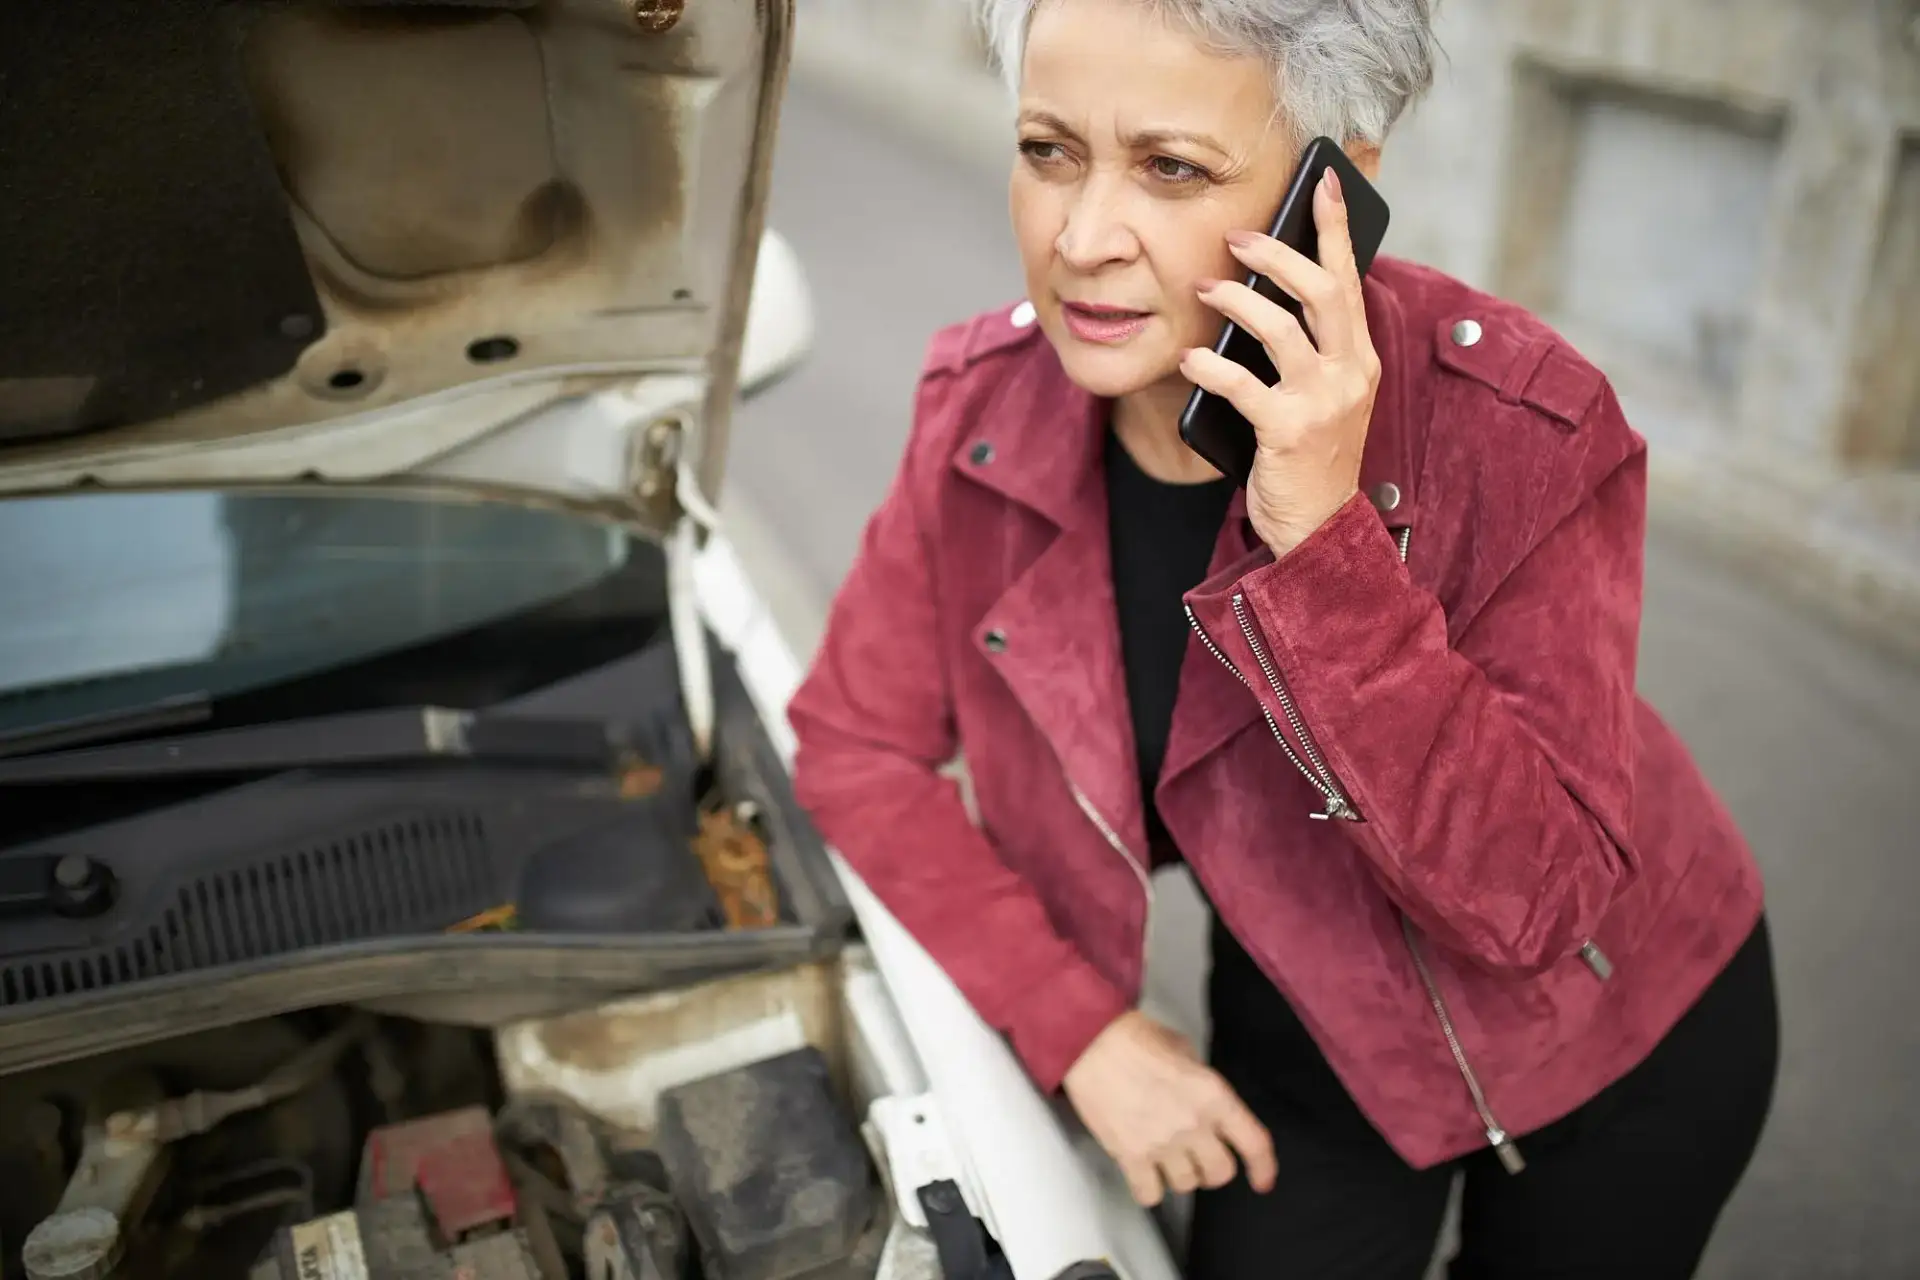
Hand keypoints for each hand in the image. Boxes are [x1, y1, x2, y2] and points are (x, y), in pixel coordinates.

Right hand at [1061, 1011, 1277, 1205]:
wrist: (1090, 1042)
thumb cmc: (1136, 1038)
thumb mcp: (1185, 1050)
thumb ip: (1202, 1083)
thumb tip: (1204, 1103)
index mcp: (1214, 1095)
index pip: (1255, 1143)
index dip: (1263, 1167)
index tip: (1261, 1180)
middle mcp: (1194, 1124)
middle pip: (1220, 1173)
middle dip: (1211, 1167)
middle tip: (1196, 1155)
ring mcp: (1162, 1144)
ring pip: (1186, 1185)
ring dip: (1178, 1175)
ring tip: (1163, 1156)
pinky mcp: (1131, 1156)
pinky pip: (1151, 1195)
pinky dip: (1149, 1188)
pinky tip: (1143, 1172)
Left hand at [1182, 167, 1381, 557]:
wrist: (1319, 529)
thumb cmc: (1309, 457)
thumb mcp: (1322, 397)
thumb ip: (1309, 350)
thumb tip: (1261, 295)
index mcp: (1360, 358)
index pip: (1350, 280)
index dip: (1337, 229)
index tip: (1323, 184)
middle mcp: (1350, 373)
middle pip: (1321, 291)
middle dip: (1278, 254)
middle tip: (1237, 236)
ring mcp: (1323, 403)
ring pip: (1281, 330)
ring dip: (1237, 302)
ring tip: (1204, 288)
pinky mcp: (1289, 432)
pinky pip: (1243, 385)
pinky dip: (1210, 367)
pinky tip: (1189, 358)